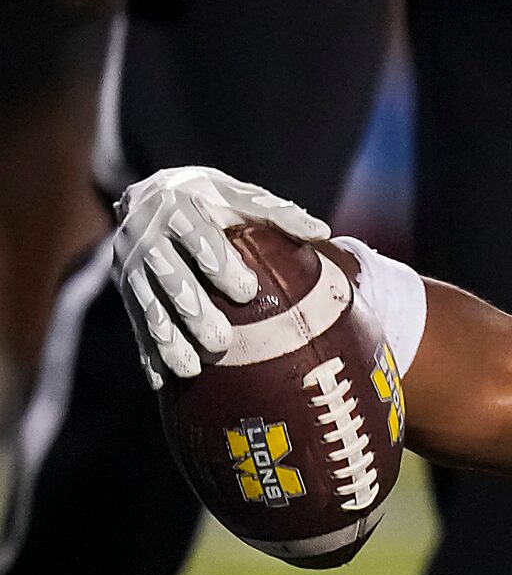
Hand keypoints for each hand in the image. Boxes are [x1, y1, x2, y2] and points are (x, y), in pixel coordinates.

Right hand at [112, 165, 328, 384]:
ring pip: (148, 304)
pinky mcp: (125, 289)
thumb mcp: (239, 197)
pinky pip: (135, 322)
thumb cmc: (208, 199)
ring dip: (167, 339)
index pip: (197, 238)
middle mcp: (145, 235)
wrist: (149, 194)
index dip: (219, 265)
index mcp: (177, 207)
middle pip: (169, 276)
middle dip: (193, 310)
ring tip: (191, 369)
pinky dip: (147, 352)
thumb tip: (323, 232)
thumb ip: (278, 213)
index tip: (247, 292)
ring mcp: (130, 265)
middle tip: (221, 341)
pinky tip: (161, 380)